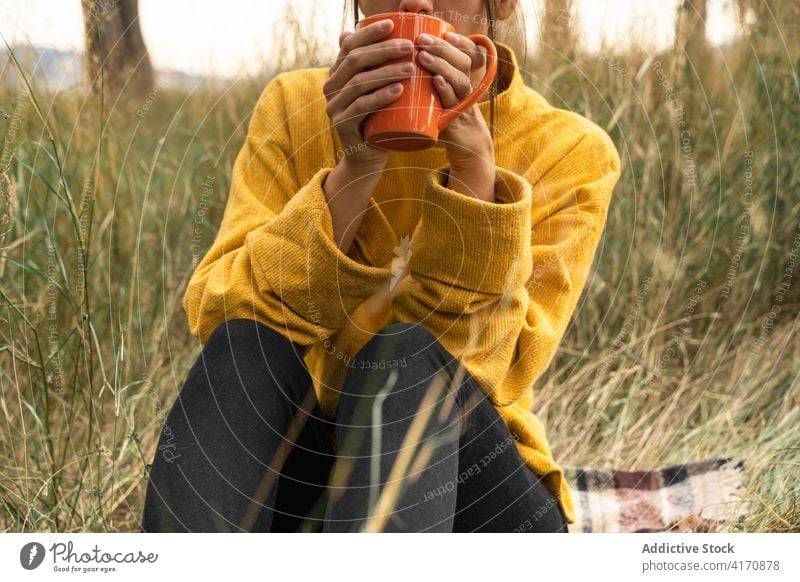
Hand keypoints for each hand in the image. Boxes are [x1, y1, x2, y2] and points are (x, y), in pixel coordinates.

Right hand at [323, 19, 416, 173]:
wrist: (366, 158)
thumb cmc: (377, 120)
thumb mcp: (377, 91)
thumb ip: (378, 68)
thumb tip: (389, 34)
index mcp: (337, 74)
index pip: (350, 46)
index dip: (369, 33)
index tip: (392, 23)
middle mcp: (331, 88)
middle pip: (355, 61)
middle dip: (383, 50)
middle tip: (409, 47)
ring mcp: (334, 107)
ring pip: (359, 83)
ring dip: (386, 72)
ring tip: (411, 69)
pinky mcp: (342, 125)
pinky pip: (361, 108)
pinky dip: (380, 97)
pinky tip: (397, 90)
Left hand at [416, 31, 494, 193]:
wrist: (465, 149)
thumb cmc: (446, 118)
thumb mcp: (440, 96)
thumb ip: (427, 81)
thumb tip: (400, 62)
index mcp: (463, 79)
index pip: (468, 53)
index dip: (460, 42)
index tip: (443, 32)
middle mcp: (467, 88)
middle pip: (463, 62)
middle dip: (442, 49)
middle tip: (421, 40)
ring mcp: (463, 104)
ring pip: (459, 80)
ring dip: (441, 65)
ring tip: (423, 56)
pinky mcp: (457, 120)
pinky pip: (454, 103)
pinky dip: (446, 90)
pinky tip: (437, 81)